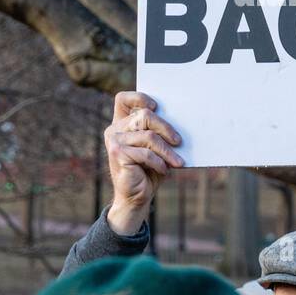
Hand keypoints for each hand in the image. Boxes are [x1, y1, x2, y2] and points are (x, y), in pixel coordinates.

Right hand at [104, 91, 182, 234]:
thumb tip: (181, 120)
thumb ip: (158, 132)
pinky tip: (164, 169)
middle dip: (166, 128)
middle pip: (144, 116)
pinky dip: (159, 162)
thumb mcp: (156, 147)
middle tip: (179, 141)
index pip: (123, 99)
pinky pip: (146, 153)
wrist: (137, 196)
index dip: (139, 98)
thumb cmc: (149, 169)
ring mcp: (114, 141)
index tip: (156, 107)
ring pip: (148, 137)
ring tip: (177, 161)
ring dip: (167, 151)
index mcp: (121, 123)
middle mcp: (114, 129)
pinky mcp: (118, 154)